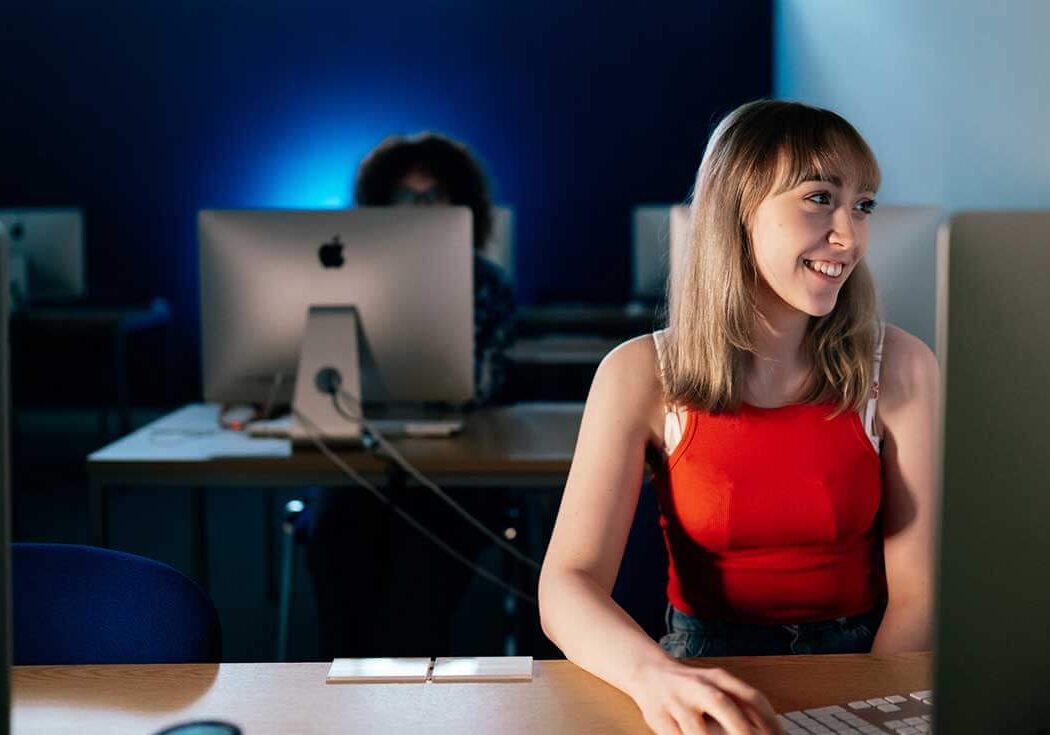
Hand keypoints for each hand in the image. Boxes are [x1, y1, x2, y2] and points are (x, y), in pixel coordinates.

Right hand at [629, 659, 782, 734]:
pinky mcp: (659, 717)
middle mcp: (698, 686)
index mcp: (719, 678)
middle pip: (723, 706)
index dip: (769, 722)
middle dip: (742, 732)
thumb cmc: (693, 687)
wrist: (648, 672)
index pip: (751, 697)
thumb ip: (741, 706)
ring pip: (696, 729)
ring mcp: (677, 702)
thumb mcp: (718, 687)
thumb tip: (772, 732)